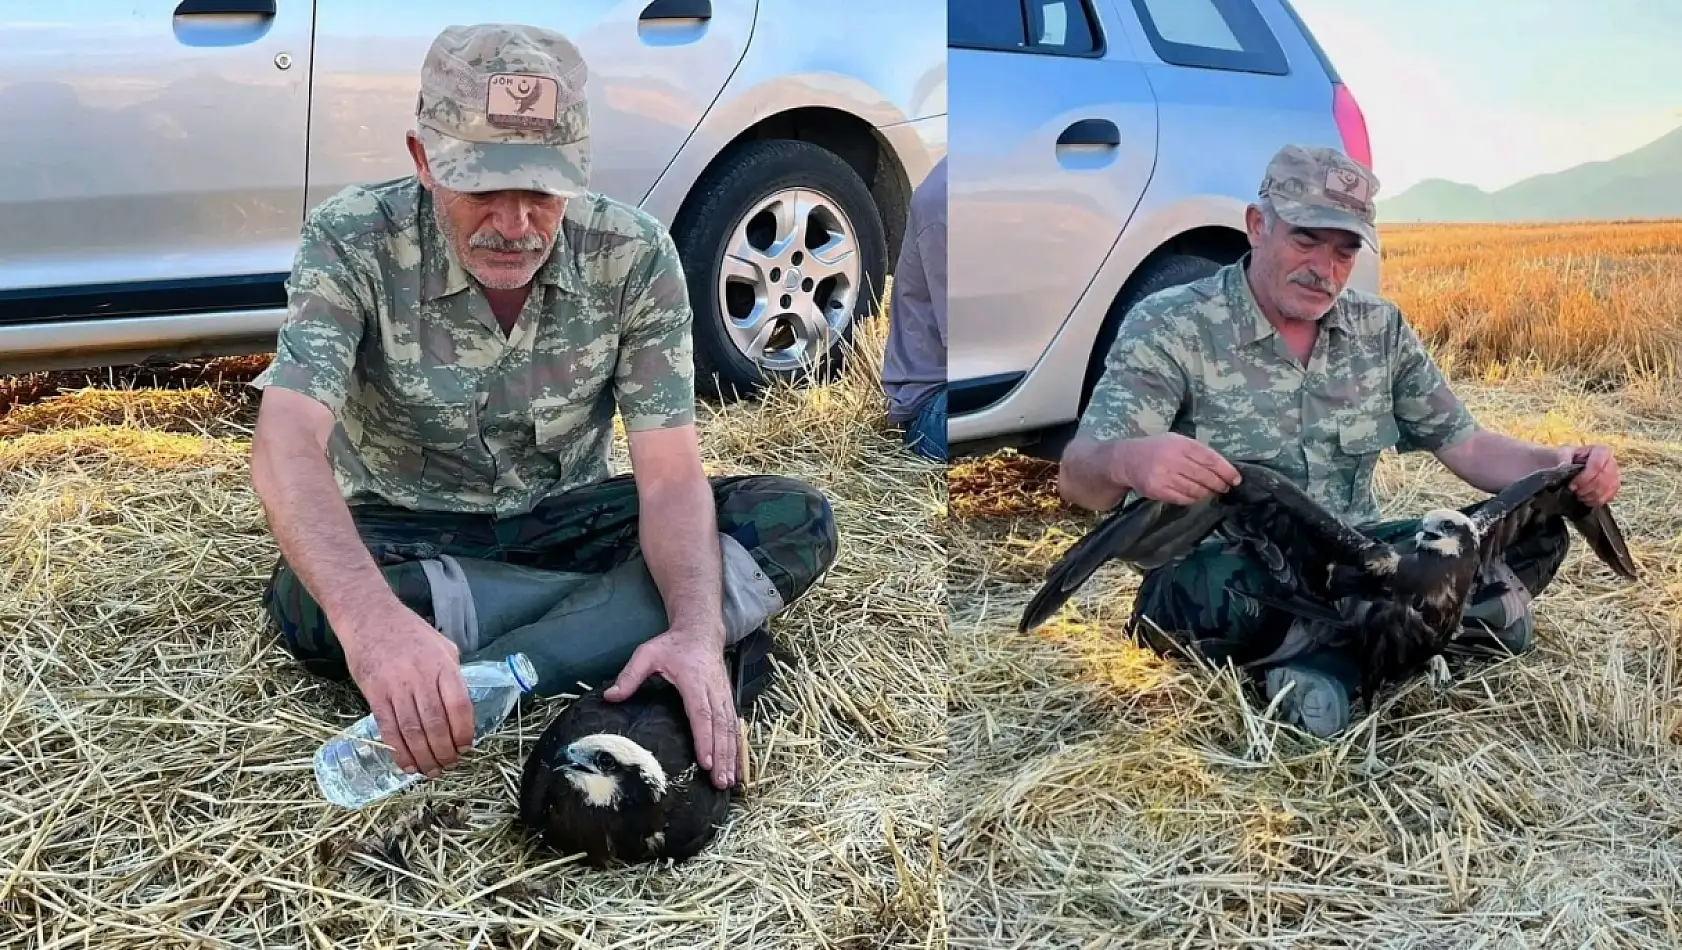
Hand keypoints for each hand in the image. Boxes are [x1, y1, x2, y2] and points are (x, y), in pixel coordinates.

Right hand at [339, 598, 475, 780]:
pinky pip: (388, 728)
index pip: (459, 705)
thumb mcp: (442, 646)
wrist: (369, 617)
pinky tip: (407, 764)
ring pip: (412, 731)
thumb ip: (453, 674)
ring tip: (431, 771)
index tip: (466, 747)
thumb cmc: (409, 632)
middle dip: (444, 751)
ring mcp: (396, 686)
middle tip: (449, 765)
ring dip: (423, 756)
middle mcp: (421, 677)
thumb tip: (461, 705)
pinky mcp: (374, 694)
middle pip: (436, 724)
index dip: (464, 731)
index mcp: (443, 665)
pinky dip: (399, 750)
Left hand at [604, 624, 739, 788]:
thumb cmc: (673, 645)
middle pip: (721, 727)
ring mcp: (724, 695)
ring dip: (732, 756)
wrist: (701, 631)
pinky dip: (737, 747)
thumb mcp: (647, 653)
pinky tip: (736, 766)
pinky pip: (734, 726)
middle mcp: (714, 691)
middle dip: (722, 756)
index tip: (706, 762)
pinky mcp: (727, 699)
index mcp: (695, 682)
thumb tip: (610, 696)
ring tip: (729, 781)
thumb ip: (630, 675)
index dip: (705, 739)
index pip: (702, 714)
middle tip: (720, 782)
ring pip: (731, 729)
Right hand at [1115, 433, 1242, 504]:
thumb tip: (1223, 469)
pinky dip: (1194, 499)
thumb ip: (1196, 452)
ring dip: (1207, 493)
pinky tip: (1197, 497)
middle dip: (1219, 484)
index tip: (1236, 479)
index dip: (1226, 470)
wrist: (1126, 459)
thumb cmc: (1157, 449)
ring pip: (1195, 489)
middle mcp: (1172, 459)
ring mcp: (1163, 475)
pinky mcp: (1157, 490)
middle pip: (1204, 476)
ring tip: (1212, 493)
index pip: (1210, 458)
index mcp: (1180, 443)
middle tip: (1225, 489)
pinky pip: (1183, 498)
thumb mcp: (1176, 441)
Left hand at [1556, 443, 1619, 505]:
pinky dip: (1596, 501)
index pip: (1597, 466)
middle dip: (1587, 489)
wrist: (1571, 464)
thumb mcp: (1563, 452)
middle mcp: (1612, 462)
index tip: (1572, 486)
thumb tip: (1563, 465)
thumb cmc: (1568, 457)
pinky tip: (1586, 500)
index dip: (1584, 478)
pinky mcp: (1614, 486)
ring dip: (1591, 496)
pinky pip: (1609, 496)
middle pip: (1603, 479)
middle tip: (1575, 492)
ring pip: (1607, 489)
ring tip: (1579, 496)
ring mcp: (1615, 475)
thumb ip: (1563, 457)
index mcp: (1601, 451)